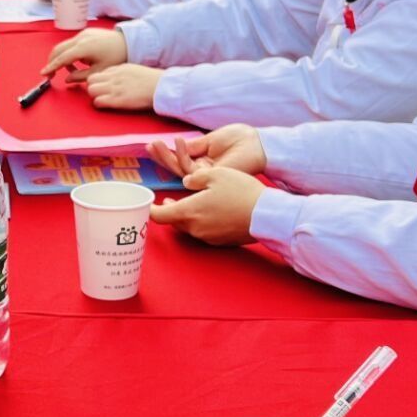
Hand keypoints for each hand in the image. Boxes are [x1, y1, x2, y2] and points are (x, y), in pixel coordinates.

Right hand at [42, 28, 127, 79]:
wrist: (128, 42)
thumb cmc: (115, 58)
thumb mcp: (98, 71)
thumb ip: (80, 77)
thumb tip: (66, 79)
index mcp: (83, 48)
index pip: (62, 58)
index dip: (51, 67)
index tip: (43, 74)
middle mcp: (80, 38)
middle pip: (58, 49)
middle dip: (52, 62)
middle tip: (51, 74)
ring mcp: (82, 34)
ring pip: (64, 46)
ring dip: (62, 58)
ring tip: (72, 71)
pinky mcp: (86, 33)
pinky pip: (72, 43)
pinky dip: (70, 53)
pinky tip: (79, 62)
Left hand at [84, 63, 161, 110]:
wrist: (161, 87)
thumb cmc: (152, 81)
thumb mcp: (134, 70)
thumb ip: (122, 73)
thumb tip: (115, 78)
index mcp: (119, 69)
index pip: (99, 73)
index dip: (99, 81)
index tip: (103, 87)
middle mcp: (114, 77)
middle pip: (91, 80)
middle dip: (93, 87)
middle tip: (100, 94)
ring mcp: (114, 88)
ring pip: (91, 90)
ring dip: (94, 96)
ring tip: (103, 100)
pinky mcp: (117, 100)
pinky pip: (98, 101)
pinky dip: (99, 104)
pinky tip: (106, 105)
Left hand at [147, 165, 263, 244]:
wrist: (267, 215)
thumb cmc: (241, 192)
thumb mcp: (216, 174)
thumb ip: (196, 178)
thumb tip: (186, 183)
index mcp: (189, 211)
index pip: (159, 216)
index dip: (150, 209)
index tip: (149, 203)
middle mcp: (195, 228)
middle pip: (173, 222)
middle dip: (169, 211)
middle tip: (169, 200)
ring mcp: (207, 237)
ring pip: (188, 227)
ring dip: (186, 216)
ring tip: (192, 203)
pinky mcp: (219, 242)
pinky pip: (203, 231)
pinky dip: (201, 222)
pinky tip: (211, 211)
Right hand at [149, 123, 265, 178]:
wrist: (256, 143)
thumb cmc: (239, 139)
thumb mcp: (211, 139)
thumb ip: (194, 146)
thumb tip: (177, 147)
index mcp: (203, 161)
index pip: (180, 160)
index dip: (167, 154)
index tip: (153, 145)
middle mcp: (203, 170)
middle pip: (177, 167)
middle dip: (162, 157)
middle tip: (148, 146)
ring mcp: (206, 175)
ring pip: (180, 170)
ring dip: (166, 157)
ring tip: (154, 144)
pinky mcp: (211, 176)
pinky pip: (191, 168)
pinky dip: (182, 154)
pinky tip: (177, 142)